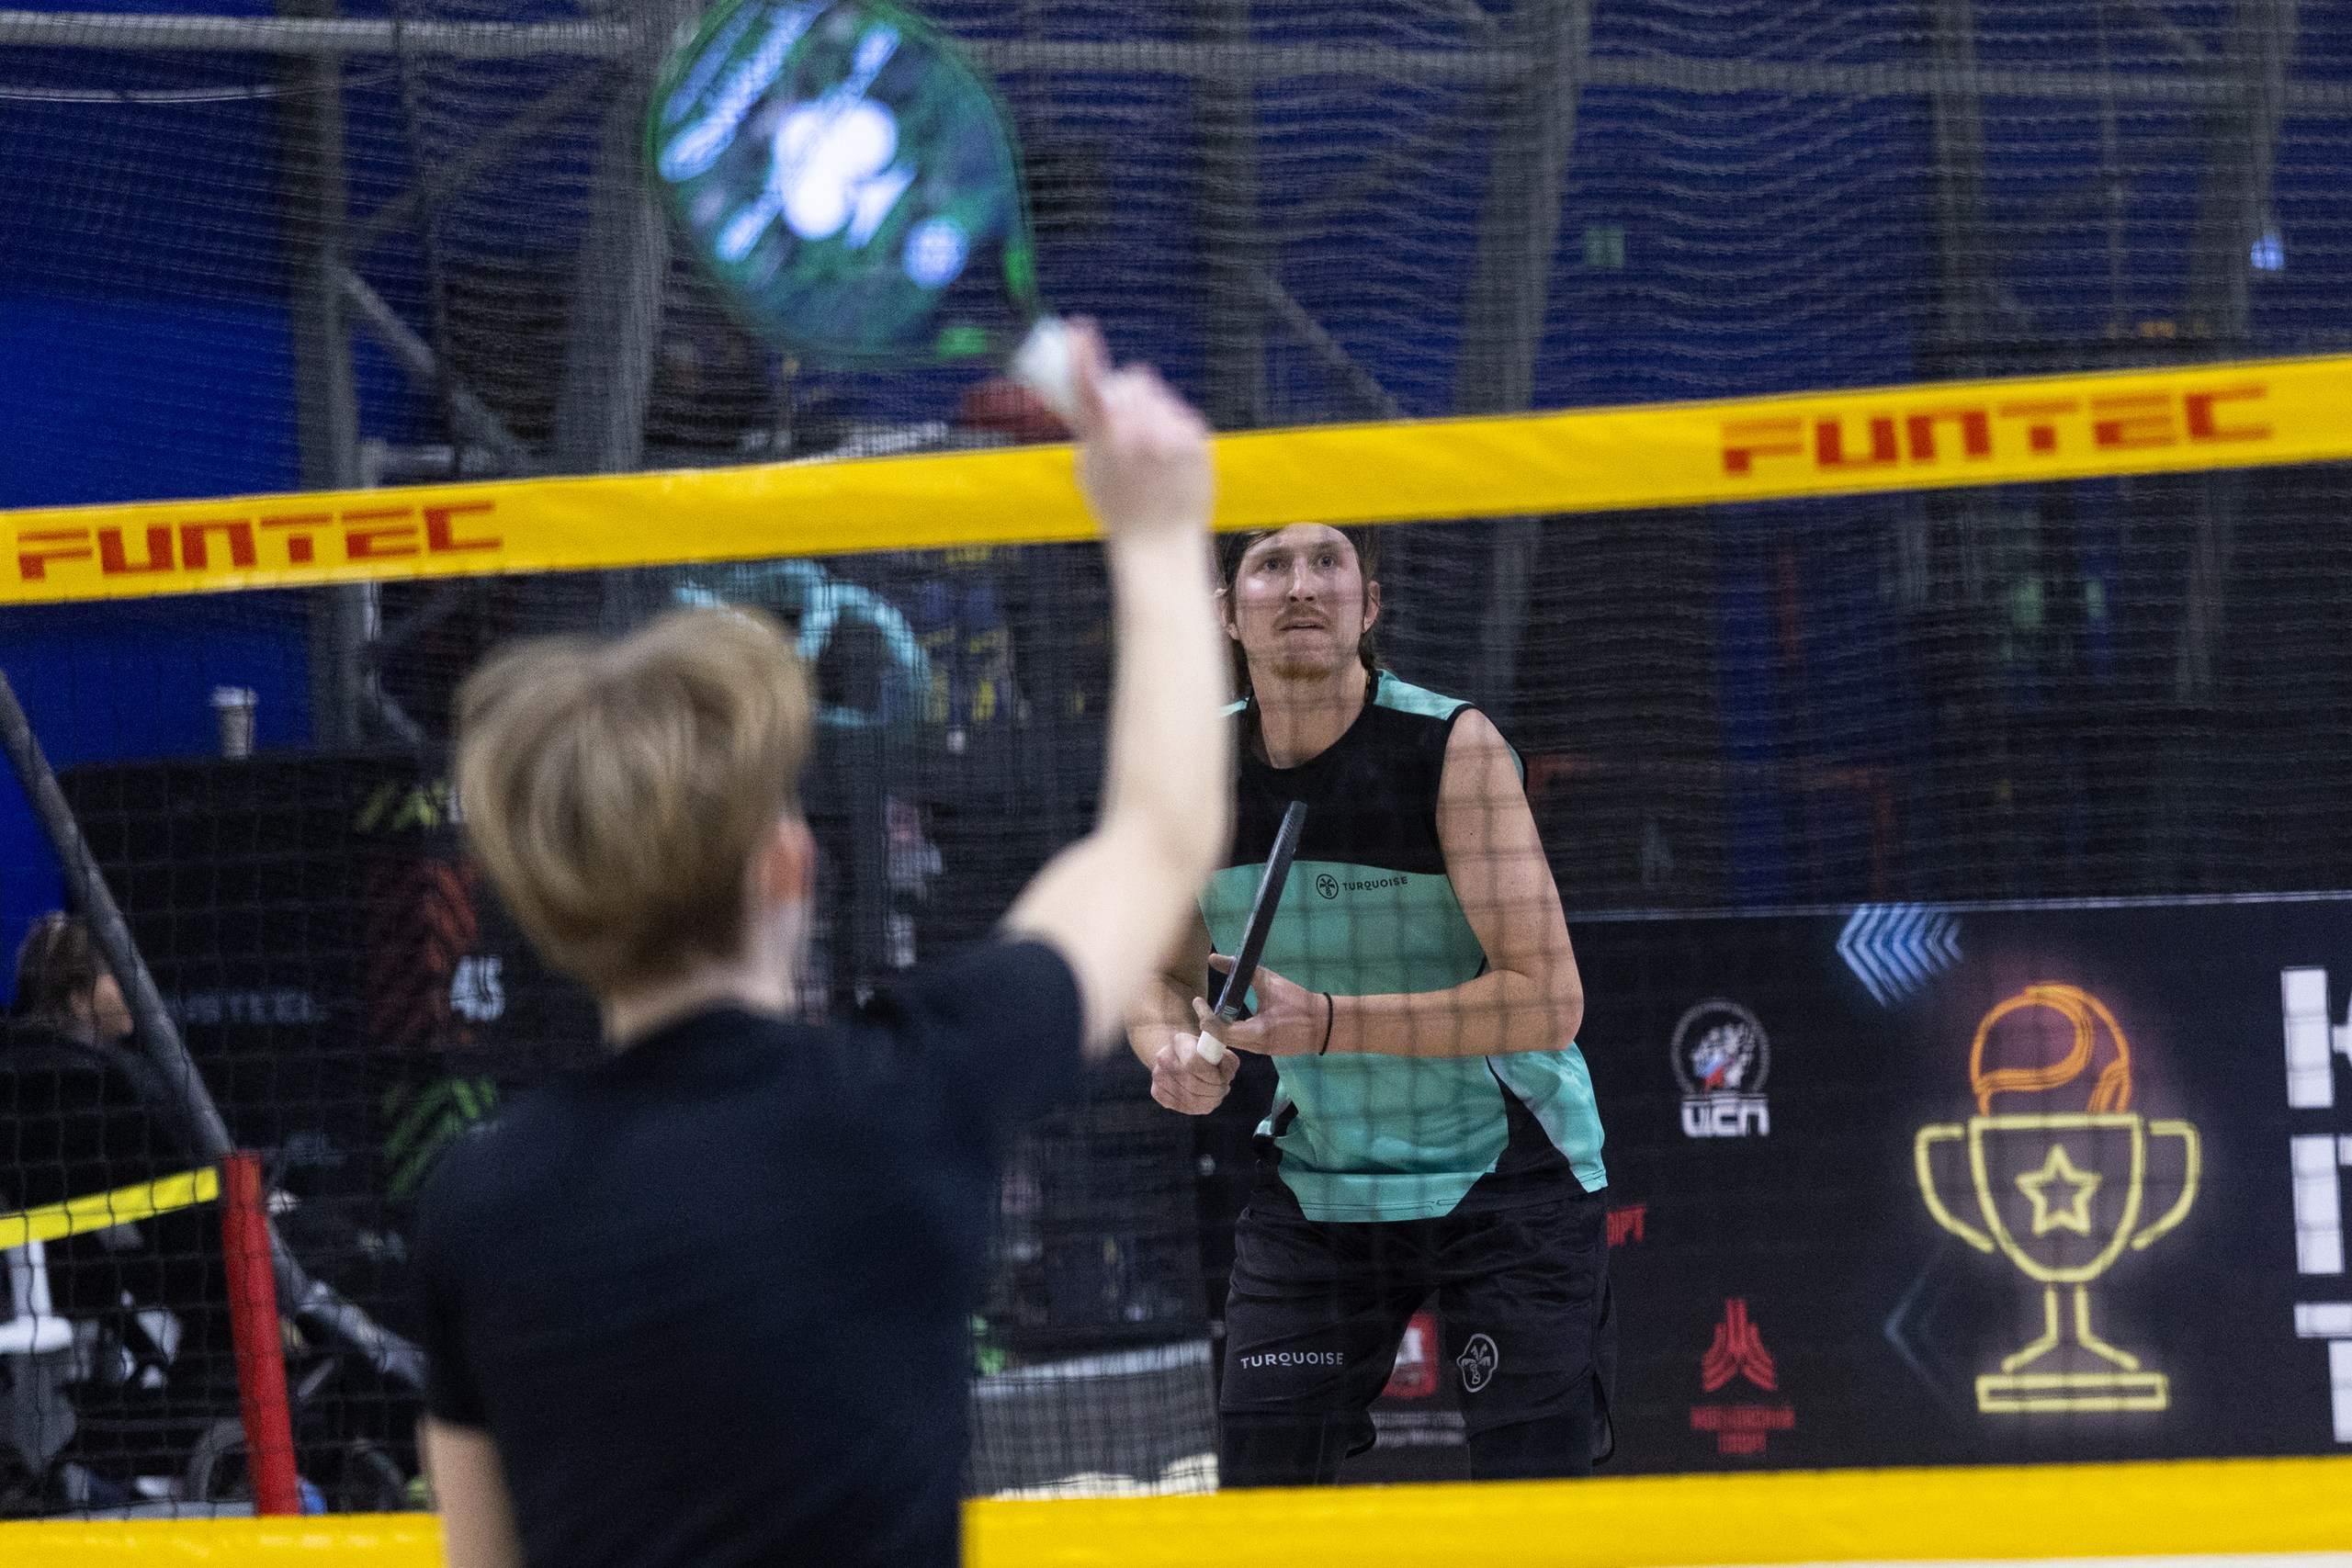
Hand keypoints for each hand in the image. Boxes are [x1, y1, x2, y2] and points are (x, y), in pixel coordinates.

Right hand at [1064, 319, 1213, 545]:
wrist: (1160, 540)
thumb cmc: (1119, 509)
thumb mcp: (1091, 468)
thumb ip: (1095, 430)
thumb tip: (1102, 398)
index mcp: (1104, 437)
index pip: (1089, 385)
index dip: (1083, 354)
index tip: (1081, 329)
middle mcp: (1137, 429)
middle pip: (1136, 381)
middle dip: (1130, 393)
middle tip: (1129, 420)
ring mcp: (1170, 431)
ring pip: (1161, 398)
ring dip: (1154, 413)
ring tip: (1153, 453)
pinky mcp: (1196, 436)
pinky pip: (1182, 416)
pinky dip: (1174, 430)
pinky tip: (1170, 459)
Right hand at [1143, 1023, 1237, 1113]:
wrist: (1180, 1057)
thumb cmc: (1205, 1053)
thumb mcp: (1219, 1050)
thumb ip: (1227, 1060)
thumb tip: (1227, 1075)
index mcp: (1179, 1041)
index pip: (1193, 1063)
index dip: (1213, 1075)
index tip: (1225, 1078)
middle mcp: (1163, 1058)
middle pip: (1194, 1085)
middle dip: (1215, 1090)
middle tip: (1224, 1088)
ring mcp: (1158, 1076)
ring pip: (1191, 1100)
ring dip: (1211, 1100)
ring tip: (1218, 1093)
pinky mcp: (1158, 1092)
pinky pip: (1185, 1107)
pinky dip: (1201, 1106)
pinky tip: (1207, 1099)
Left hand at [1197, 956, 1325, 1056]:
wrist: (1324, 1024)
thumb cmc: (1298, 1001)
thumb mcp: (1269, 981)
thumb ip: (1240, 970)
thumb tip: (1214, 958)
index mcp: (1257, 1032)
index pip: (1220, 1030)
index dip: (1205, 1016)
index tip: (1199, 1000)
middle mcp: (1255, 1046)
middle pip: (1221, 1039)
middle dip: (1209, 1022)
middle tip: (1202, 1005)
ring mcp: (1260, 1052)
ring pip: (1230, 1042)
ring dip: (1220, 1027)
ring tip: (1213, 1010)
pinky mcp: (1265, 1051)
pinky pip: (1242, 1042)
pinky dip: (1233, 1031)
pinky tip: (1230, 1018)